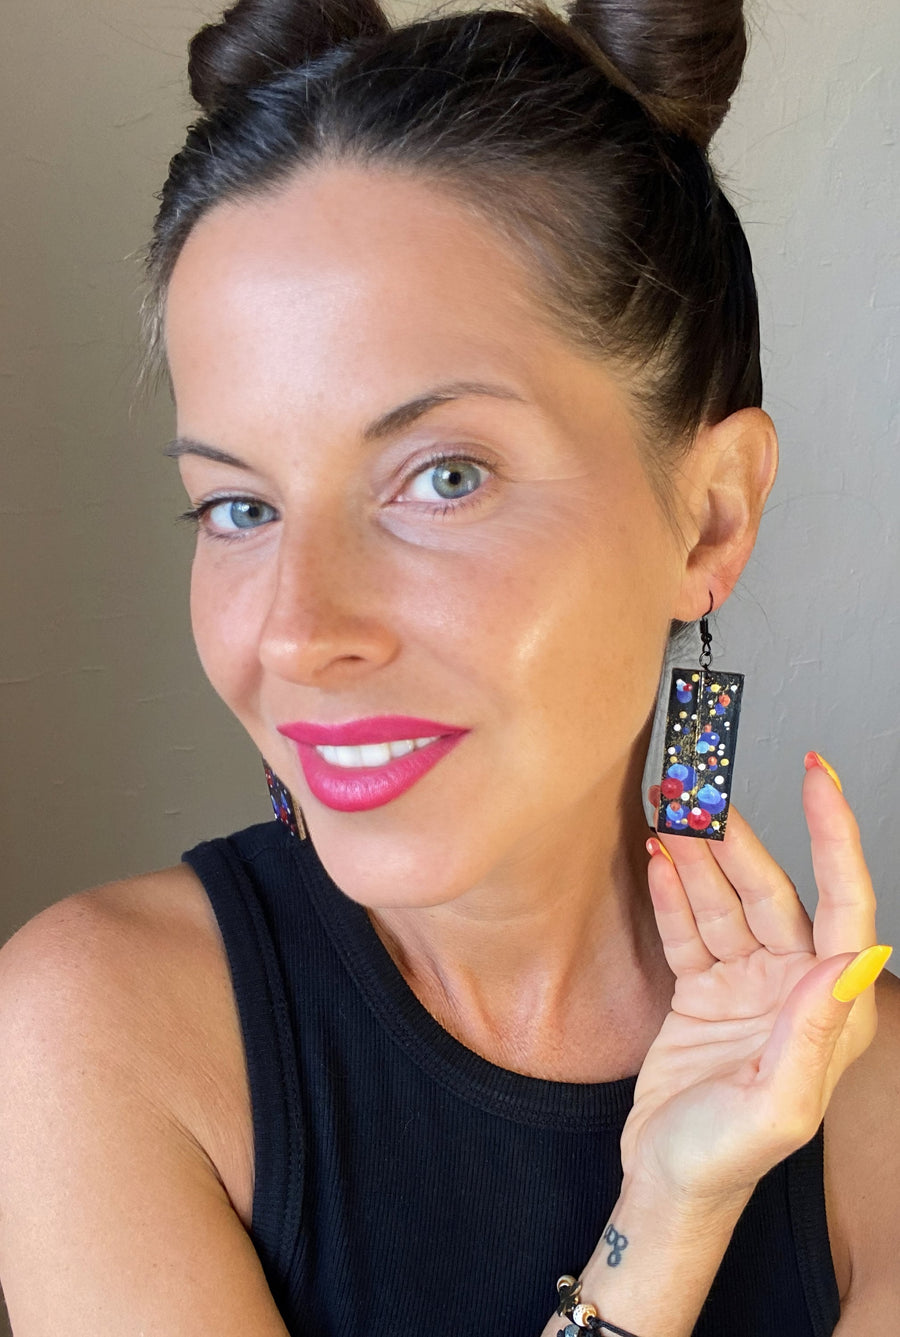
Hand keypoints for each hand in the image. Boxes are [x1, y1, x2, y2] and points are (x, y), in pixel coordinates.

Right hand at [621, 755, 889, 1208]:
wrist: (664, 1184)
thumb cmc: (722, 1161)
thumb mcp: (774, 1110)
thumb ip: (811, 1034)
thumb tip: (849, 959)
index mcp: (829, 1012)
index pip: (843, 904)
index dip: (834, 835)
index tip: (820, 778)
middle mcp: (793, 989)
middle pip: (770, 891)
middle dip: (733, 838)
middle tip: (696, 791)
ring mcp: (746, 985)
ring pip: (725, 900)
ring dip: (696, 856)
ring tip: (668, 810)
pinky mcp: (704, 989)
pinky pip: (690, 926)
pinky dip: (673, 891)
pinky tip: (658, 857)